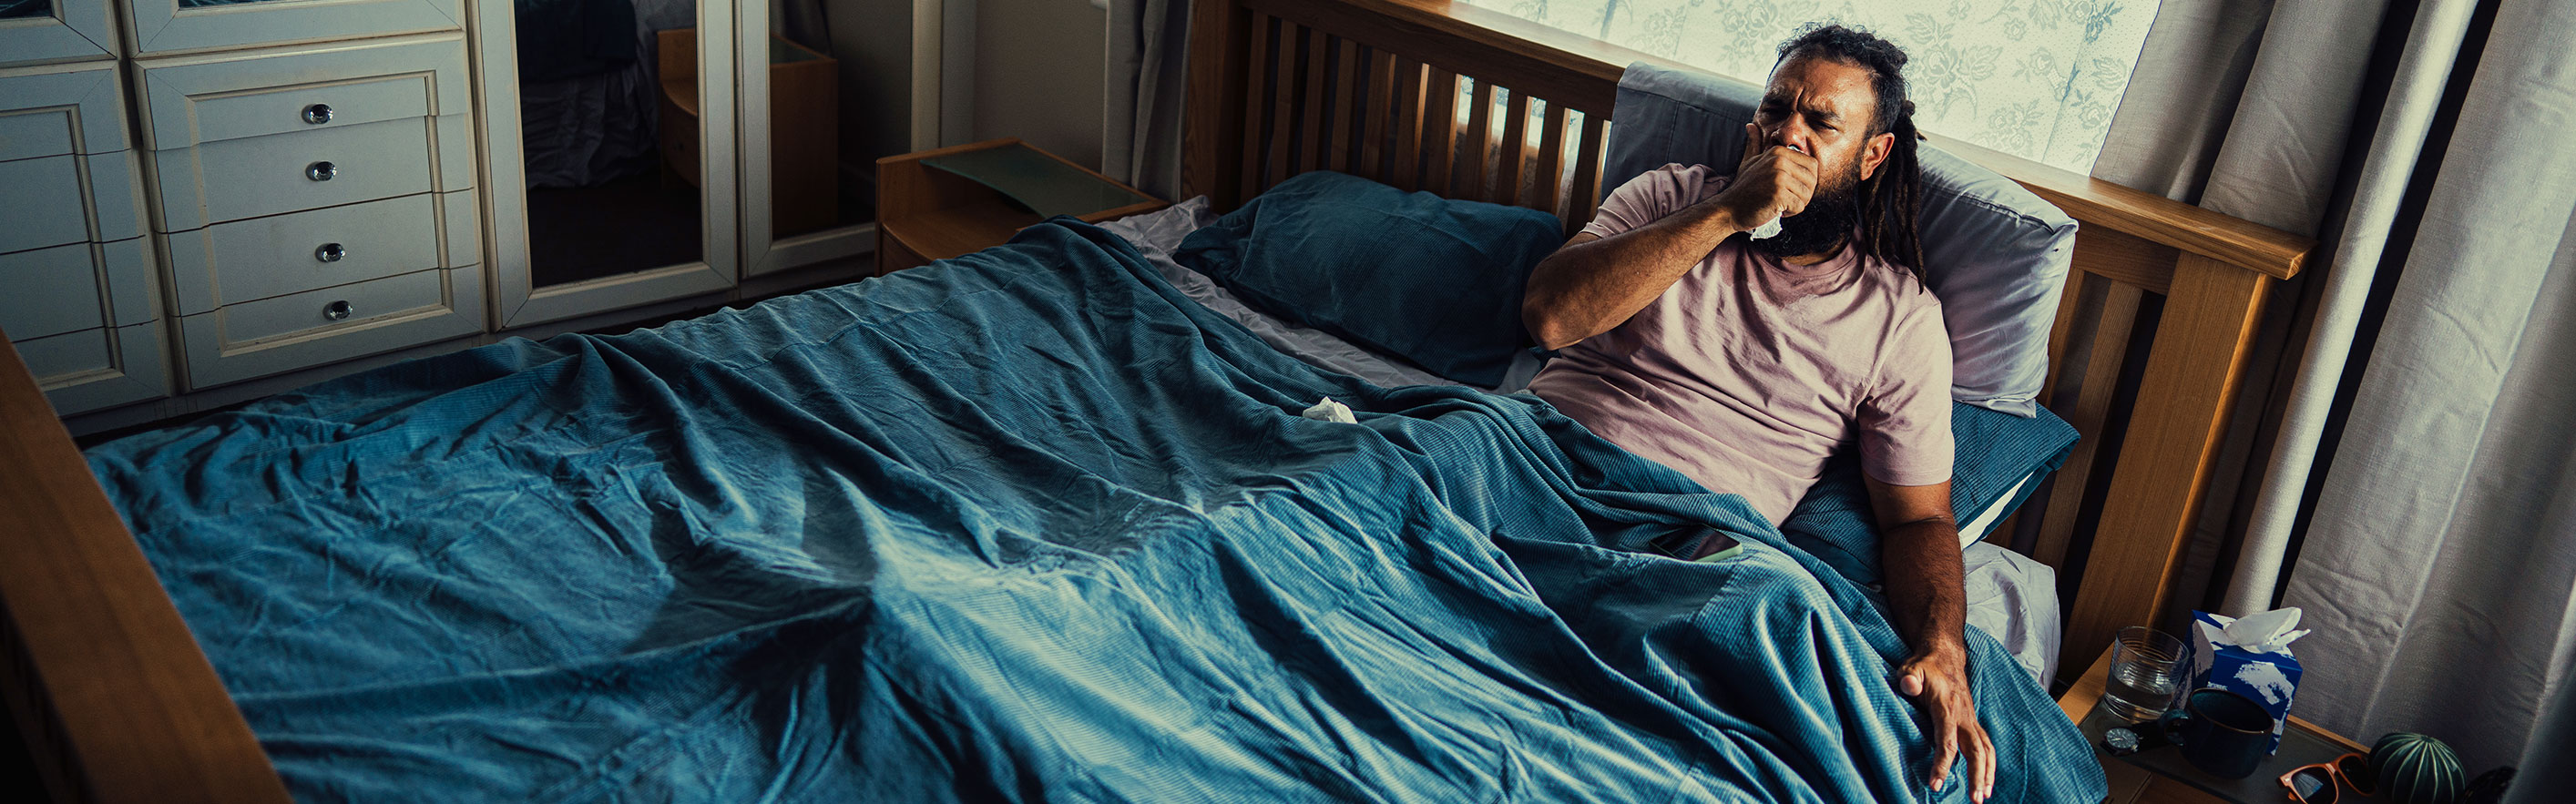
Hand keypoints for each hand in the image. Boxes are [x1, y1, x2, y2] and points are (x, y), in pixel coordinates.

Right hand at [1712, 122, 1818, 233]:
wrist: (1728, 209)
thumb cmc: (1742, 188)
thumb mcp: (1749, 162)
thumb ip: (1754, 144)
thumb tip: (1750, 126)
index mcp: (1778, 152)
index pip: (1812, 165)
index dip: (1806, 180)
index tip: (1790, 188)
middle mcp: (1780, 161)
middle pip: (1812, 180)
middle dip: (1803, 194)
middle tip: (1785, 198)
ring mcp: (1779, 177)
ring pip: (1806, 195)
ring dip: (1795, 204)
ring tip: (1778, 203)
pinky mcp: (1778, 194)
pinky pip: (1799, 206)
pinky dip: (1790, 212)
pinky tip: (1775, 209)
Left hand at [1896, 643, 1994, 801]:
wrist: (1945, 656)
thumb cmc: (1925, 667)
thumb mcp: (1911, 668)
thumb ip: (1910, 678)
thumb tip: (1909, 686)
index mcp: (1948, 707)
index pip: (1947, 740)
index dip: (1942, 764)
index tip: (1935, 785)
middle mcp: (1964, 716)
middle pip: (1975, 750)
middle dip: (1976, 776)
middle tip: (1975, 800)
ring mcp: (1971, 719)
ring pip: (1986, 750)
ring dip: (1987, 774)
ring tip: (1983, 797)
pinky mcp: (1973, 722)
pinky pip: (1986, 746)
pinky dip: (1989, 765)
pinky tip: (1986, 781)